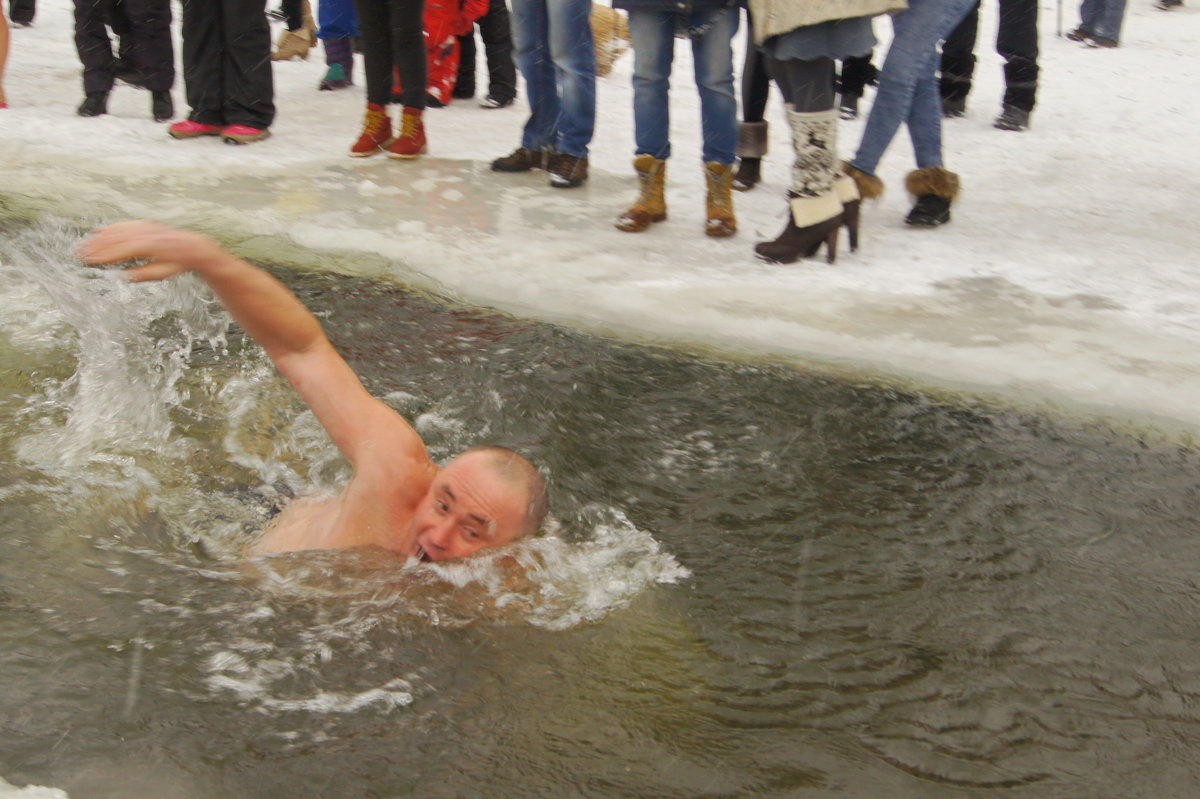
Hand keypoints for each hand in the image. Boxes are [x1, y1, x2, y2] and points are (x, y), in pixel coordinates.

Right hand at [79, 219, 229, 281]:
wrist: (192, 247)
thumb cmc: (178, 264)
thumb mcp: (163, 273)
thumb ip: (144, 275)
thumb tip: (124, 276)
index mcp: (150, 247)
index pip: (122, 250)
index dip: (105, 255)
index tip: (90, 260)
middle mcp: (145, 233)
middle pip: (115, 239)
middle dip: (96, 247)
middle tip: (78, 255)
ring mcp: (145, 227)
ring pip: (117, 231)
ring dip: (99, 238)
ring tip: (83, 246)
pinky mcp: (144, 223)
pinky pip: (124, 225)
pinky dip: (110, 229)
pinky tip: (98, 233)